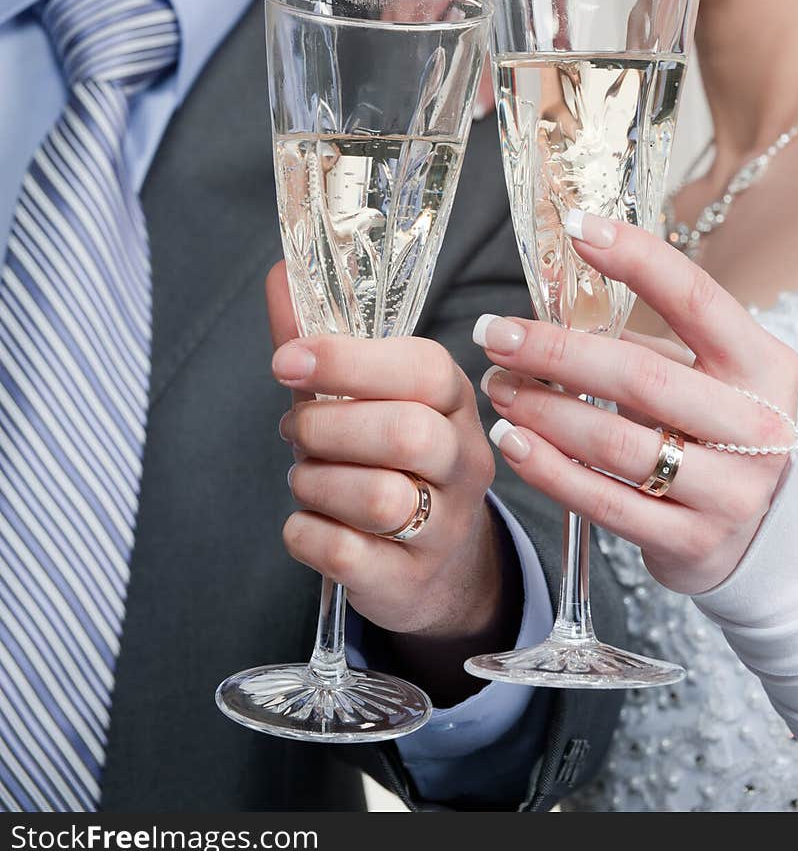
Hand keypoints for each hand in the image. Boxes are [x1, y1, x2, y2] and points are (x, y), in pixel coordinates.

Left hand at [265, 263, 514, 699]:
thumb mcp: (363, 395)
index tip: (286, 361)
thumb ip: (321, 336)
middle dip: (326, 427)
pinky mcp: (411, 581)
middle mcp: (464, 461)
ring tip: (309, 478)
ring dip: (315, 483)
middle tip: (296, 430)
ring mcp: (446, 526)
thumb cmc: (386, 460)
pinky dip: (306, 534)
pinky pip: (345, 554)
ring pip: (378, 497)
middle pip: (404, 433)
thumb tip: (281, 269)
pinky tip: (312, 523)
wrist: (434, 564)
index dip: (347, 360)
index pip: (422, 368)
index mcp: (454, 401)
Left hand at [475, 213, 797, 595]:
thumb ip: (644, 343)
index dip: (636, 259)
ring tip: (497, 387)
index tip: (577, 228)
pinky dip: (547, 468)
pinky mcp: (691, 541)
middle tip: (494, 333)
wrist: (754, 535)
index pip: (696, 299)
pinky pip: (602, 501)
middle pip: (639, 376)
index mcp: (762, 366)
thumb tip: (553, 300)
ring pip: (614, 443)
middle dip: (554, 350)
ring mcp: (729, 491)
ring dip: (540, 411)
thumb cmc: (711, 433)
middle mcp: (757, 427)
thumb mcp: (701, 377)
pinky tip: (512, 442)